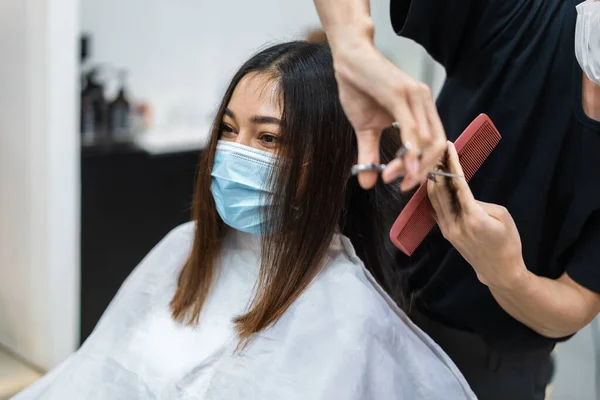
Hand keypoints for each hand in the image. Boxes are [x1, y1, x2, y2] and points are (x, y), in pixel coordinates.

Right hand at [330, 38, 446, 190]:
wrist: (349, 60)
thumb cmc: (359, 89)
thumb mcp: (365, 128)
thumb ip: (370, 153)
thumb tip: (367, 184)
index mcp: (422, 110)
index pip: (434, 146)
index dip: (424, 169)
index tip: (404, 184)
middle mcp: (425, 102)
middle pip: (436, 146)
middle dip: (420, 171)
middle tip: (401, 185)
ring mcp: (415, 97)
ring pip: (425, 140)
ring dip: (410, 165)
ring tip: (389, 176)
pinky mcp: (400, 94)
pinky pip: (411, 127)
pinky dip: (410, 149)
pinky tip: (401, 166)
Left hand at [427, 141, 526, 289]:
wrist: (499, 270)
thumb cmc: (508, 242)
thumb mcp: (502, 215)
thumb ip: (480, 202)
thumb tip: (464, 195)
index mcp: (473, 217)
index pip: (458, 184)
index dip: (452, 164)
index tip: (448, 148)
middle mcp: (455, 223)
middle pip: (440, 190)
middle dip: (438, 168)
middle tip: (437, 151)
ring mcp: (448, 229)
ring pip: (434, 200)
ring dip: (433, 180)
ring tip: (434, 163)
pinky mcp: (446, 233)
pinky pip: (436, 210)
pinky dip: (434, 195)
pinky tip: (434, 183)